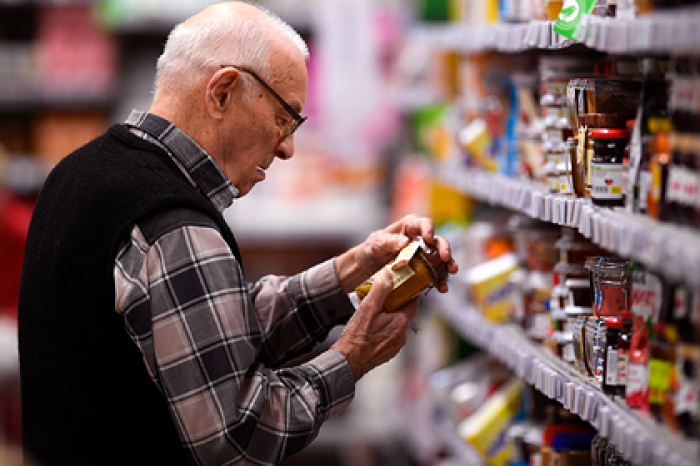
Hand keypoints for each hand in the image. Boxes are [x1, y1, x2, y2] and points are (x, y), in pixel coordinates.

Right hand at [331, 270, 418, 380]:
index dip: (409, 294)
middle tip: (383, 299)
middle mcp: (402, 336)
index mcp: (400, 322)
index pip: (413, 303)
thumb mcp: (367, 308)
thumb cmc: (357, 336)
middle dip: (396, 306)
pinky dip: (384, 331)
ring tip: (374, 314)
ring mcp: (395, 346)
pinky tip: (371, 329)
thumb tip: (387, 274)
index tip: (404, 286)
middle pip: (404, 315)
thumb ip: (380, 289)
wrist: (348, 361)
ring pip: (396, 327)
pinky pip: (390, 337)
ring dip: (389, 319)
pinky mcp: (387, 353)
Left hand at [336, 214, 458, 292]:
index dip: (429, 229)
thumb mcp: (376, 243)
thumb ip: (388, 241)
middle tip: (445, 258)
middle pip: (437, 241)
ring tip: (450, 272)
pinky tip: (441, 287)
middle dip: (444, 248)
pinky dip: (439, 280)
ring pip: (440, 258)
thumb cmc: (371, 249)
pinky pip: (434, 274)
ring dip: (447, 265)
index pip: (424, 223)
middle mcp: (420, 240)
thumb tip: (404, 241)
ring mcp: (423, 255)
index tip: (429, 238)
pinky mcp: (423, 270)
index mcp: (410, 227)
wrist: (367, 268)